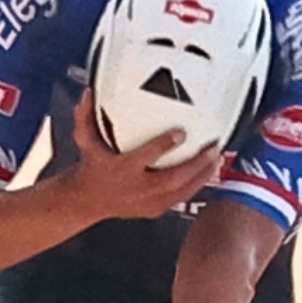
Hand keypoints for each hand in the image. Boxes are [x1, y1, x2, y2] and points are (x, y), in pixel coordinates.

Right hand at [67, 90, 221, 220]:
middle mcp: (137, 187)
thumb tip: (88, 93)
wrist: (87, 201)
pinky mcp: (154, 209)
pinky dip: (195, 186)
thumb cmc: (92, 168)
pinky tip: (207, 174)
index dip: (164, 145)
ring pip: (180, 191)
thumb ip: (86, 117)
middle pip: (172, 178)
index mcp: (123, 168)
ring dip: (202, 175)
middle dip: (195, 164)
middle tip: (212, 148)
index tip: (181, 133)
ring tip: (216, 159)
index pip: (145, 156)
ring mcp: (147, 201)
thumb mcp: (85, 141)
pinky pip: (179, 198)